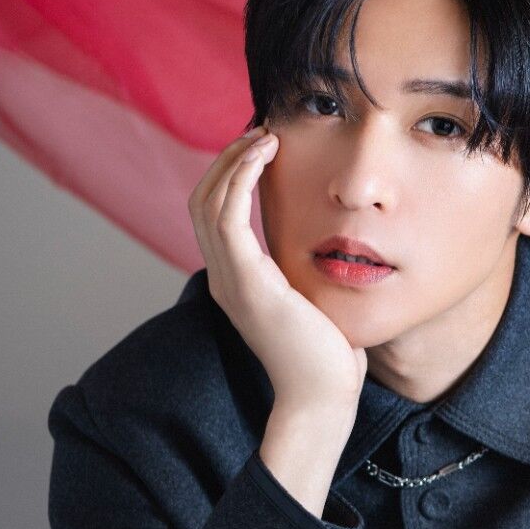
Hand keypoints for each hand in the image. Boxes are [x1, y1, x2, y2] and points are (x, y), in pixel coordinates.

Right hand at [188, 126, 367, 419]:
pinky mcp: (248, 284)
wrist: (323, 397)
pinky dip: (239, 179)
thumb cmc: (328, 354)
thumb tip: (324, 244)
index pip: (214, 215)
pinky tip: (264, 156)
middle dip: (227, 160)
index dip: (230, 176)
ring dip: (233, 161)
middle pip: (202, 202)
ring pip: (209, 203)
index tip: (261, 148)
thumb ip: (302, 272)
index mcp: (235, 282)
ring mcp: (230, 282)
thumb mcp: (310, 301)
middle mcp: (223, 279)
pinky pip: (227, 218)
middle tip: (260, 131)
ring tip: (263, 135)